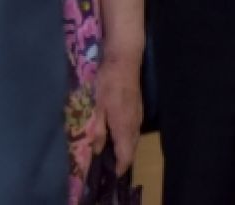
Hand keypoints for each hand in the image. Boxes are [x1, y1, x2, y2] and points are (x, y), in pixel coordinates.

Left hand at [90, 54, 142, 173]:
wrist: (124, 61)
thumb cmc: (107, 83)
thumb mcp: (97, 107)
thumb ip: (97, 130)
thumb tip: (97, 149)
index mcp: (124, 125)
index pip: (126, 153)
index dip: (120, 166)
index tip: (113, 174)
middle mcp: (134, 123)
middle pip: (131, 148)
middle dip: (122, 159)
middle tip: (110, 166)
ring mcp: (138, 115)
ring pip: (133, 138)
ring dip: (125, 148)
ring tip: (112, 153)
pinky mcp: (138, 108)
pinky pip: (134, 129)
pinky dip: (126, 138)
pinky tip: (117, 135)